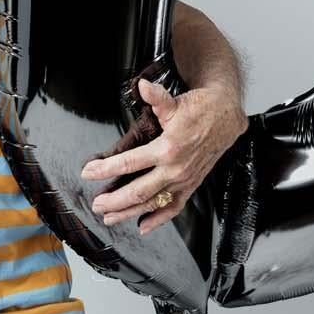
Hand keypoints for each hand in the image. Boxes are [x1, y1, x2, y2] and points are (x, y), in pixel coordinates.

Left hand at [81, 77, 247, 234]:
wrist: (226, 117)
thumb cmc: (199, 109)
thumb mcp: (174, 102)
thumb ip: (156, 97)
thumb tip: (142, 86)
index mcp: (168, 148)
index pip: (130, 162)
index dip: (106, 169)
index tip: (88, 172)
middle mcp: (175, 169)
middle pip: (139, 191)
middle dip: (114, 200)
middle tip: (96, 204)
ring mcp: (183, 181)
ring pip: (153, 204)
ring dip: (130, 213)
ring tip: (110, 217)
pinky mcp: (191, 186)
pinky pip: (174, 208)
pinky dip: (159, 219)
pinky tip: (143, 226)